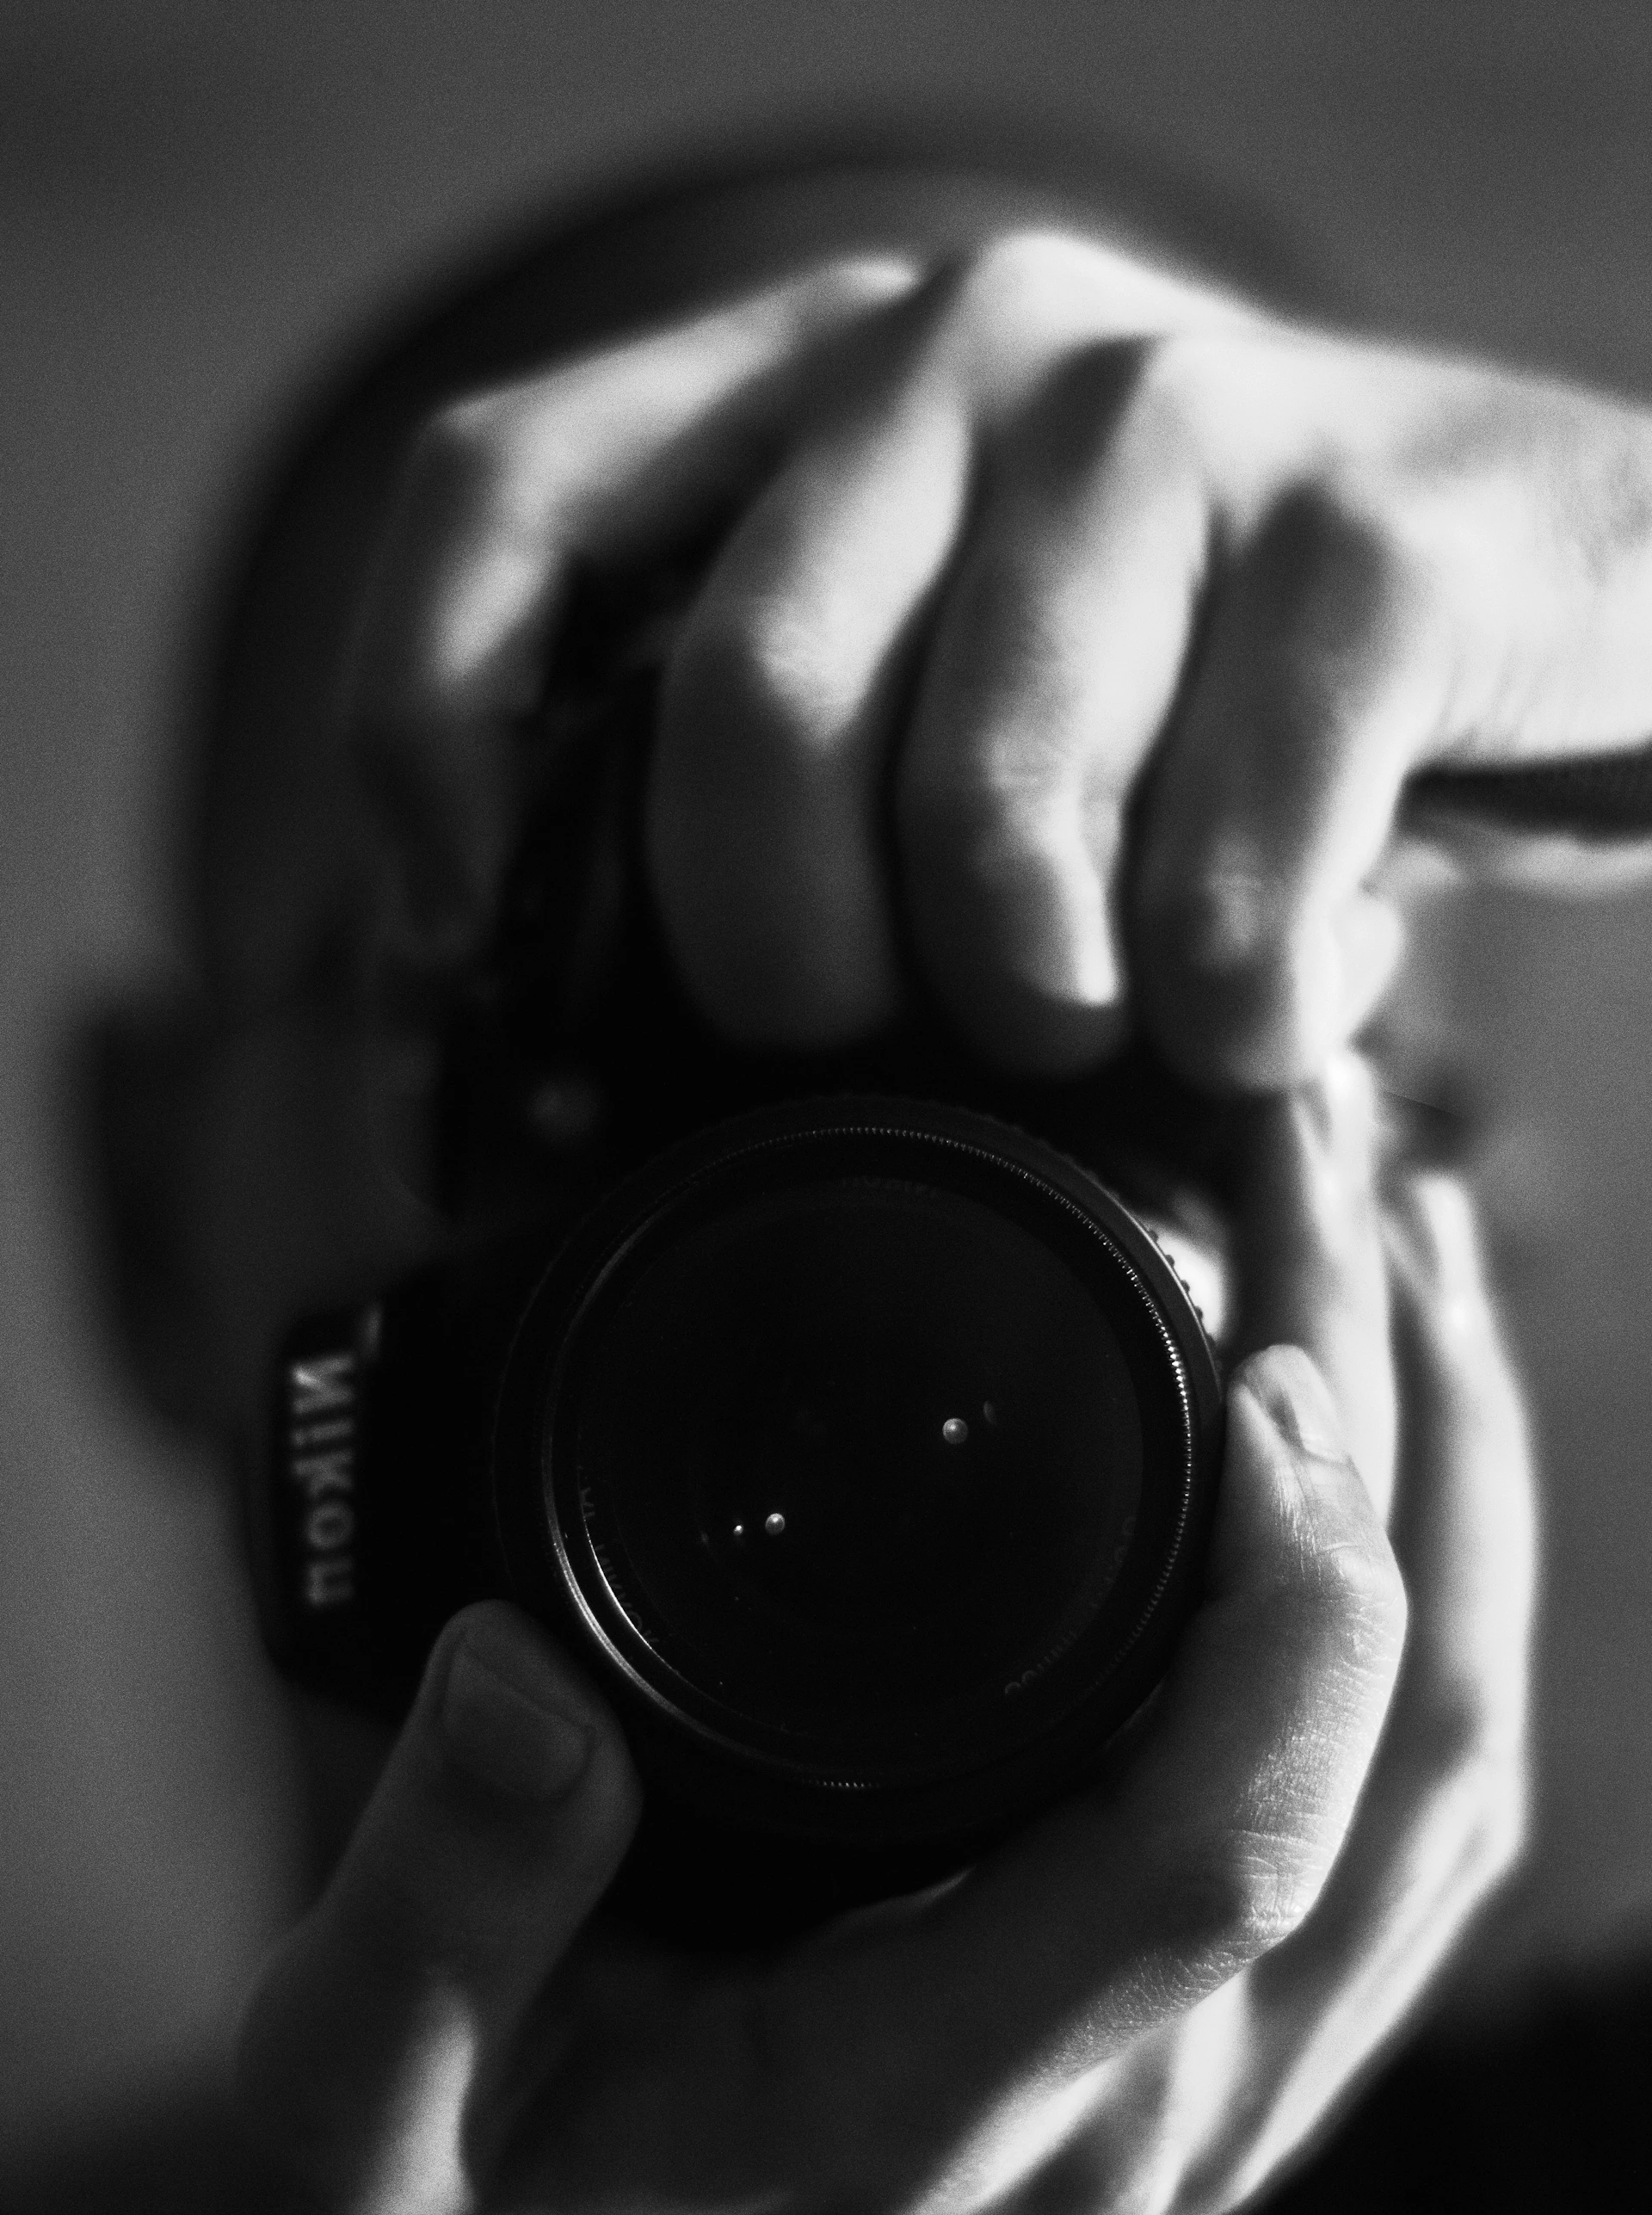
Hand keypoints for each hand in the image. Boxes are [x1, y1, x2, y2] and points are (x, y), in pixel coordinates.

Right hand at [237, 1064, 1531, 2214]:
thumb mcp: (365, 2106)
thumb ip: (431, 1899)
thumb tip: (508, 1661)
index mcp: (951, 2089)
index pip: (1220, 1845)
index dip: (1291, 1599)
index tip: (1265, 1359)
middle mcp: (1143, 2098)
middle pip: (1389, 1763)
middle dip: (1407, 1447)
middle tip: (1350, 1181)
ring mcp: (1215, 2088)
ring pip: (1439, 1783)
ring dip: (1462, 1509)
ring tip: (1413, 1258)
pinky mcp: (1221, 2056)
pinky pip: (1405, 1834)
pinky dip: (1433, 1622)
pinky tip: (1396, 1465)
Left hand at [353, 225, 1651, 1095]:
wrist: (1587, 598)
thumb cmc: (1228, 682)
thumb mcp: (975, 674)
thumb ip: (781, 773)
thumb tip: (510, 1021)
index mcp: (822, 376)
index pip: (502, 499)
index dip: (427, 745)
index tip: (465, 945)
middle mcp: (971, 344)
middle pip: (736, 714)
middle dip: (787, 969)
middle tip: (896, 1036)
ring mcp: (1175, 421)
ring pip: (981, 817)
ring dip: (1042, 1005)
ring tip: (1131, 1010)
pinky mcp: (1372, 536)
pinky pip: (1214, 889)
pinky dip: (1237, 1018)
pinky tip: (1287, 993)